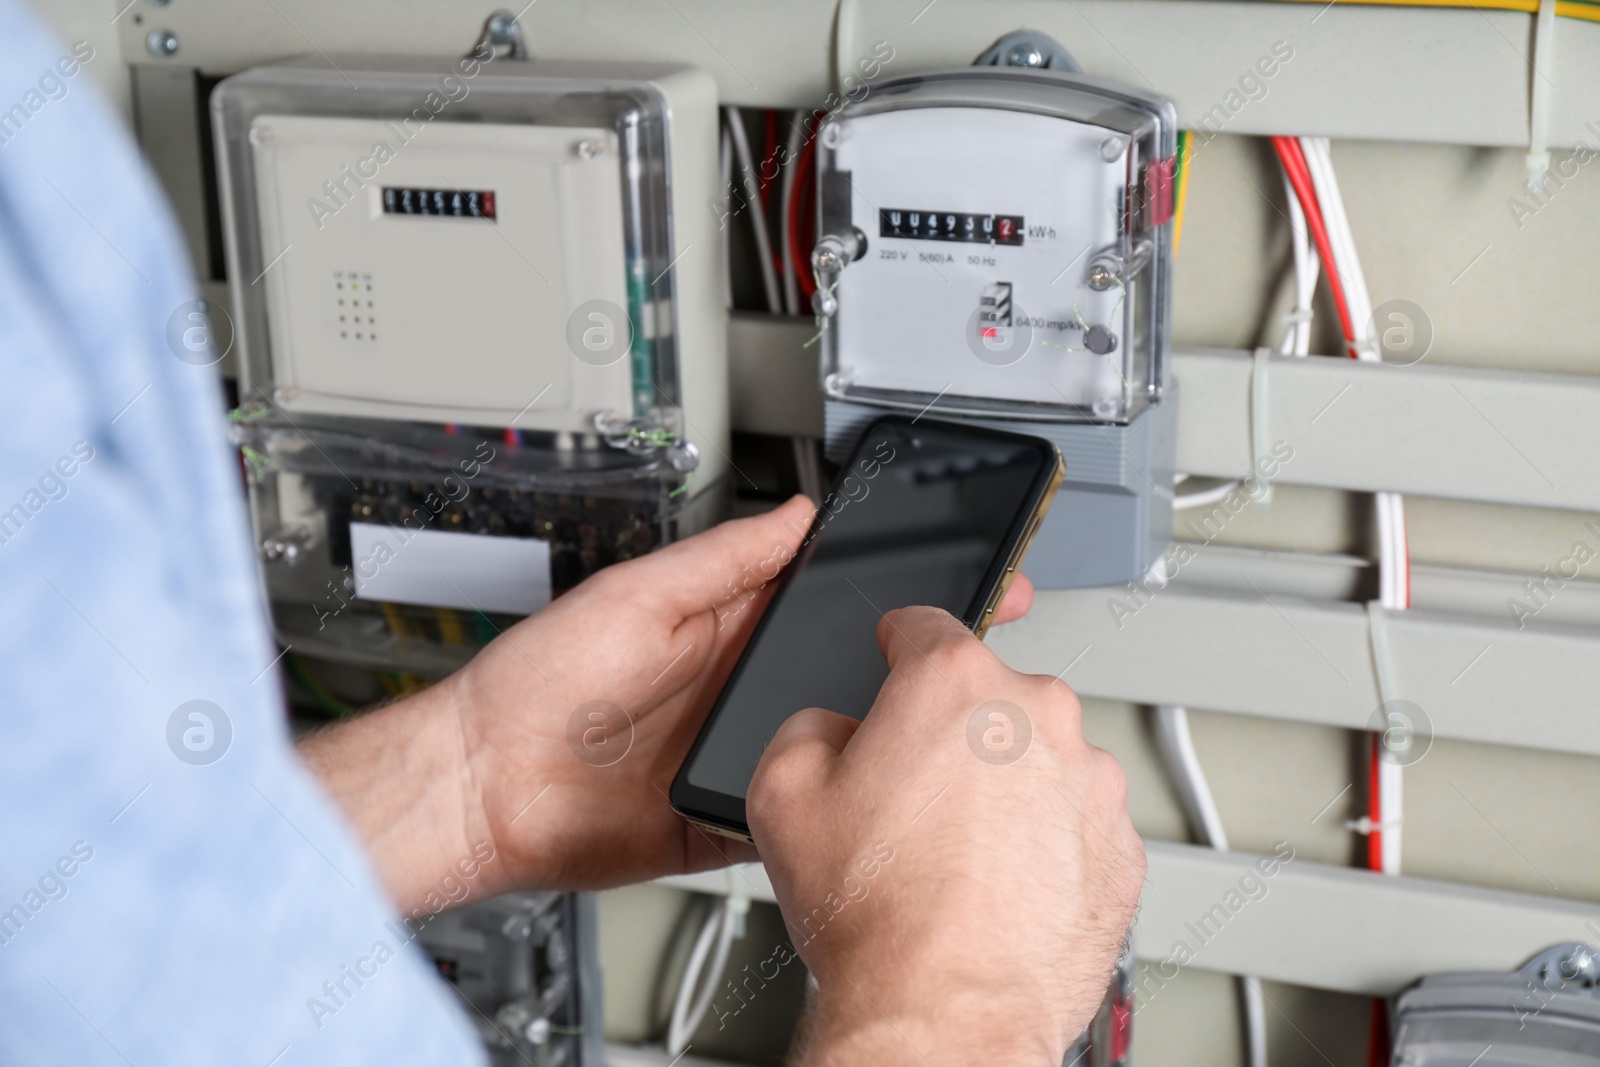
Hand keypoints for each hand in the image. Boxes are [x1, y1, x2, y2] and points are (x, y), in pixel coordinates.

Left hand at [301, 495, 1036, 913]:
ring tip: (940, 728)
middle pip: (843, 671)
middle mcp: (742, 689)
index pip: (827, 598)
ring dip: (880, 739)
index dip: (891, 587)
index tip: (955, 572)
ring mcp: (742, 754)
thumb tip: (796, 516)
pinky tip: (877, 799)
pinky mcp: (731, 817)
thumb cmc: (538, 684)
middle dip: (911, 664)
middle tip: (976, 652)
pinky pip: (799, 811)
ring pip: (834, 744)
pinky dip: (835, 810)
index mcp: (726, 626)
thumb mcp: (638, 598)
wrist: (487, 791)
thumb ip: (722, 561)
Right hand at [748, 606, 1142, 1064]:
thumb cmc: (878, 913)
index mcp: (954, 683)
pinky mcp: (1120, 845)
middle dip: (949, 733)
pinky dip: (1045, 840)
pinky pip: (1075, 819)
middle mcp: (1036, 715)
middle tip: (910, 799)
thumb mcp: (781, 793)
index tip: (896, 658)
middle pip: (986, 697)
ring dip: (1004, 788)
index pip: (924, 624)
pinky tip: (998, 884)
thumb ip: (806, 727)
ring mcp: (1090, 780)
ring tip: (956, 856)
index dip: (896, 644)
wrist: (944, 1010)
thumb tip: (831, 729)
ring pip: (1038, 758)